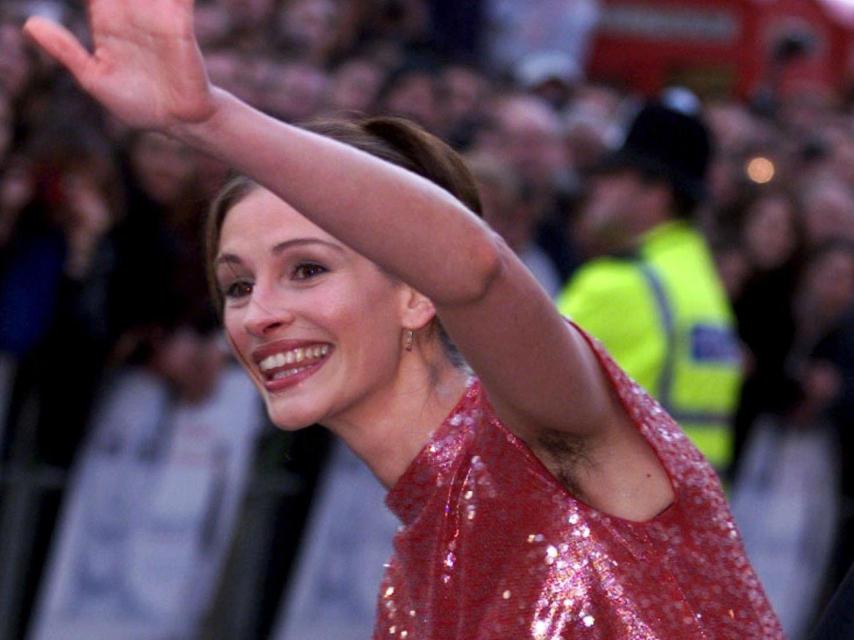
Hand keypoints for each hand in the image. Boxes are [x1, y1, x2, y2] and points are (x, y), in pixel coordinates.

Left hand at [23, 0, 215, 132]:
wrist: (178, 122)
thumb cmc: (138, 103)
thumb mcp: (94, 79)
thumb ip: (66, 50)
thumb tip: (30, 24)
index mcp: (107, 23)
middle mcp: (132, 14)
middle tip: (114, 2)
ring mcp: (156, 18)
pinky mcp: (179, 26)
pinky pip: (179, 0)